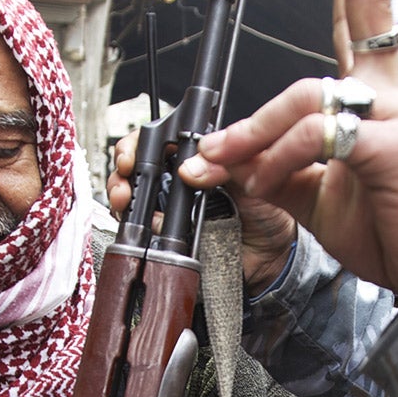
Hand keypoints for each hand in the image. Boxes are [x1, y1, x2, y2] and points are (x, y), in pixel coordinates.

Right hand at [110, 127, 299, 293]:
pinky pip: (145, 231)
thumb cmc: (270, 211)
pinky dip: (138, 228)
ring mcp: (173, 211)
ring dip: (124, 196)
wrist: (274, 256)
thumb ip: (226, 162)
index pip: (158, 140)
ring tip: (128, 201)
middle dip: (123, 171)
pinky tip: (147, 226)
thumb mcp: (253, 174)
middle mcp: (181, 182)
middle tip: (126, 177)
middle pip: (137, 167)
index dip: (139, 144)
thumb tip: (192, 161)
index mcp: (199, 158)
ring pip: (134, 197)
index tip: (134, 155)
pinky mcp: (171, 239)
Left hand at [180, 0, 397, 296]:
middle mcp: (396, 93)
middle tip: (209, 157)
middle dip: (251, 120)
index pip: (368, 7)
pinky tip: (271, 182)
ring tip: (232, 174)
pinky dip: (283, 158)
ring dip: (257, 140)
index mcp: (382, 95)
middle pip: (308, 77)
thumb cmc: (394, 233)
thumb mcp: (319, 197)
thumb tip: (221, 161)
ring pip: (307, 101)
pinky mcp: (397, 142)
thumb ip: (277, 168)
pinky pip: (322, 134)